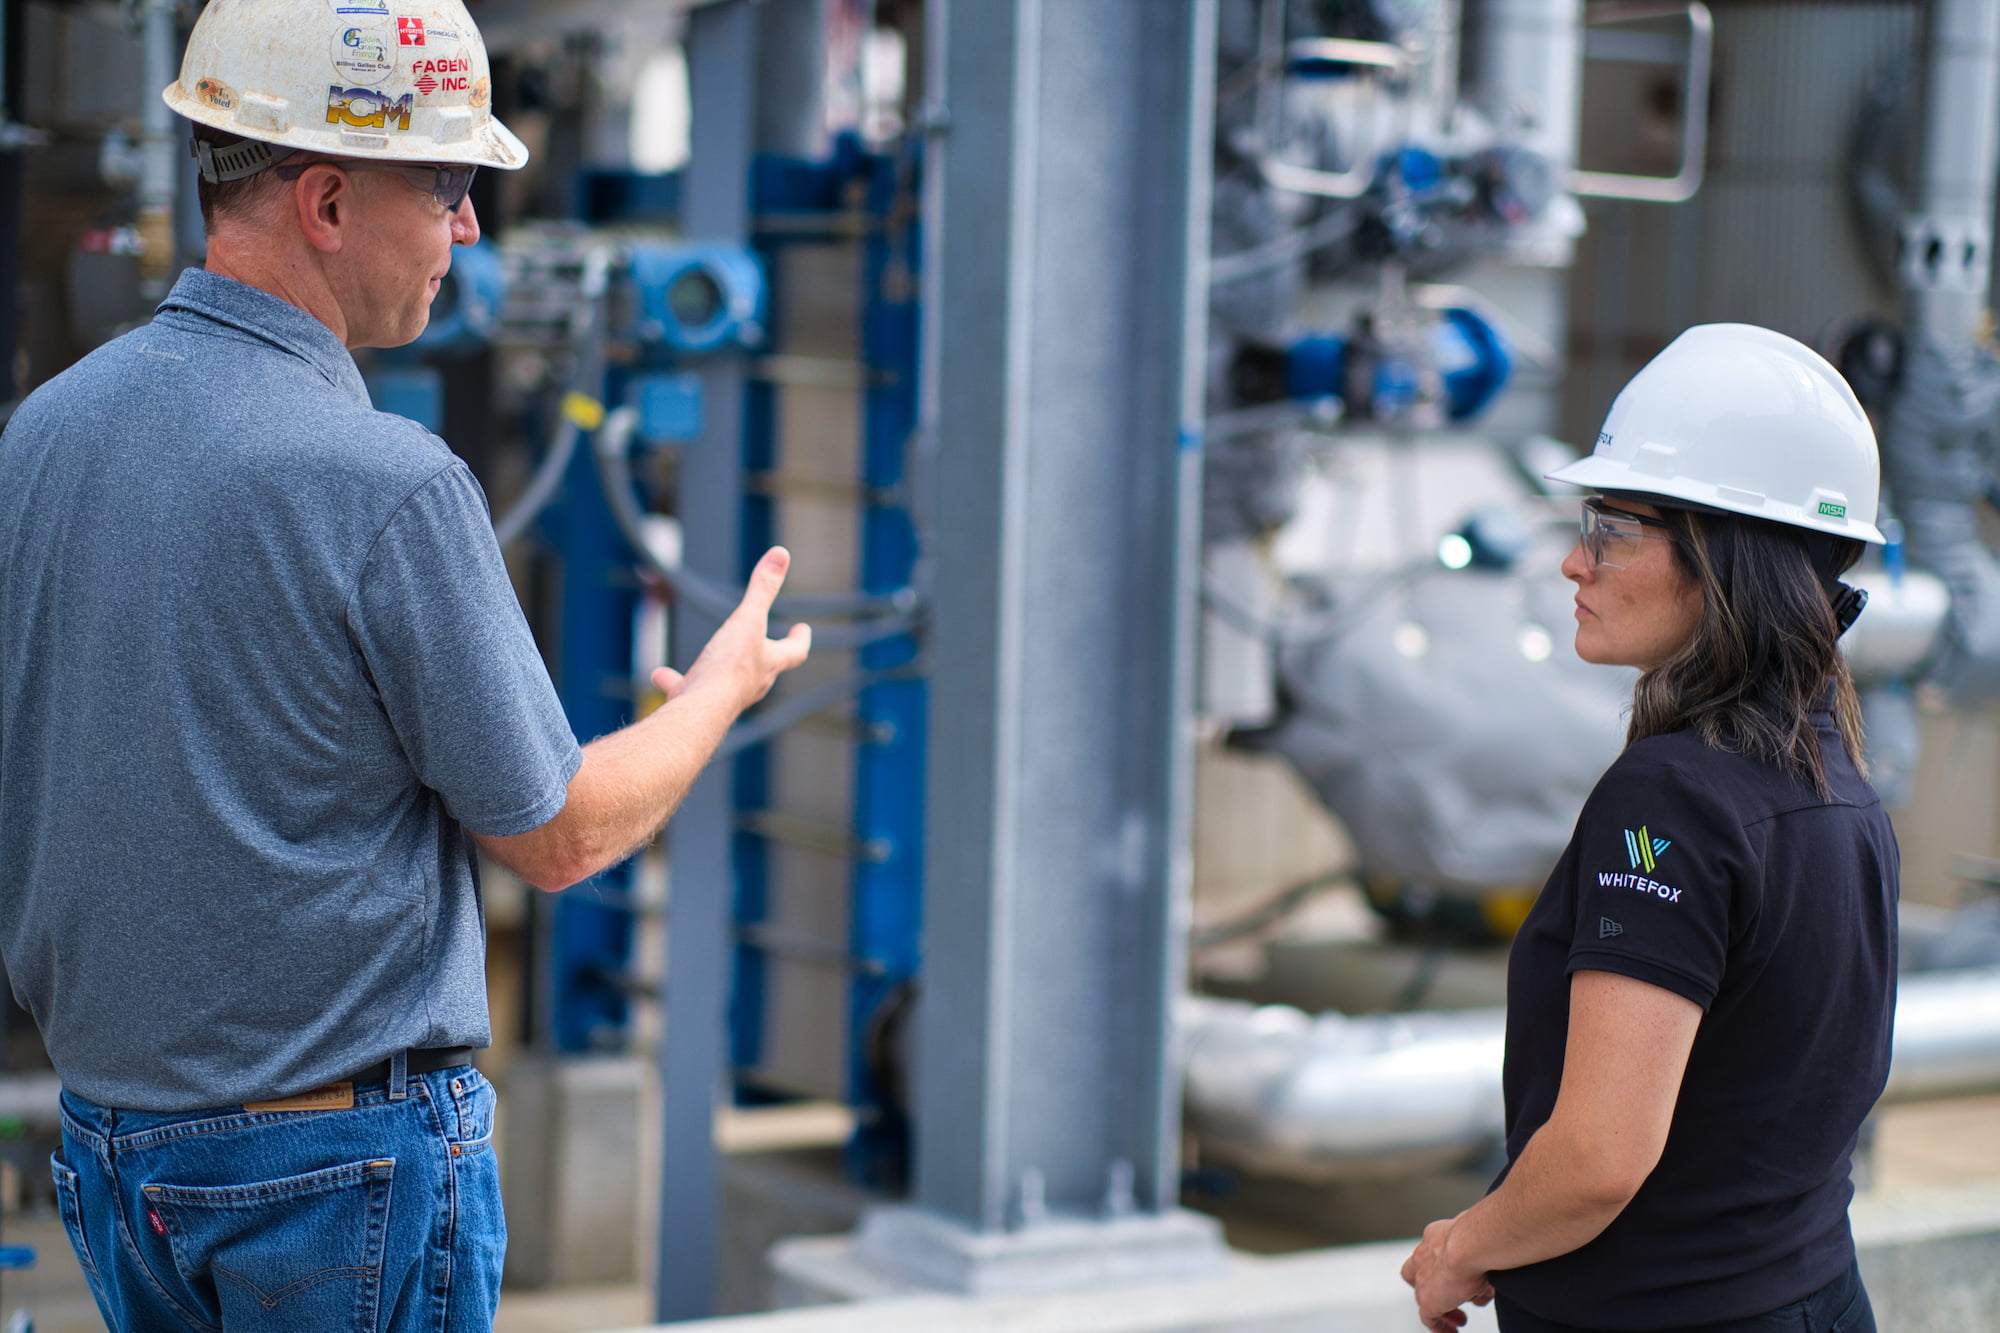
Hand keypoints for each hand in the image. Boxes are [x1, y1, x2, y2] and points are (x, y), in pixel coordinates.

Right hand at [660, 547, 810, 712]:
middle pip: (765, 670)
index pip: (795, 652)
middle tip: (767, 646)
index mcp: (768, 663)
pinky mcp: (696, 704)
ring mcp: (724, 697)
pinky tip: (661, 675)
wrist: (700, 710)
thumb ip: (763, 587)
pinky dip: (675, 682)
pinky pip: (685, 690)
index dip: (799, 639)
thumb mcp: (747, 619)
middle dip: (766, 656)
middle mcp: (751, 684)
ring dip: (719, 670)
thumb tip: (781, 553)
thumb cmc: (729, 667)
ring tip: (707, 659)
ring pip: (725, 682)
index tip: (802, 628)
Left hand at [1400, 1217, 1493, 1332]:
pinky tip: (1452, 1332)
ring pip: (1426, 1297)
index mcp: (1437, 1235)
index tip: (1453, 1276)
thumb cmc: (1483, 1235)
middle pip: (1421, 1275)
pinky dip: (1440, 1326)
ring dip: (1443, 1309)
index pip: (1430, 1252)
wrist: (1471, 1243)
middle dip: (1438, 1288)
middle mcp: (1425, 1254)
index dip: (1439, 1266)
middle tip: (1455, 1299)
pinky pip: (1429, 1318)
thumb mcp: (1482, 1238)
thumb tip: (1498, 1255)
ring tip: (1460, 1319)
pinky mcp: (1428, 1299)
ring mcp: (1424, 1277)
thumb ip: (1484, 1247)